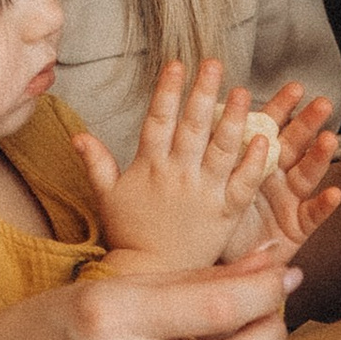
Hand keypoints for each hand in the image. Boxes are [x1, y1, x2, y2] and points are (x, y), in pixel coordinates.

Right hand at [73, 58, 285, 273]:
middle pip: (192, 127)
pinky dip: (253, 164)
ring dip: (233, 119)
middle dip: (203, 93)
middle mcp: (178, 175)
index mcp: (150, 166)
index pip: (158, 120)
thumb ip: (97, 162)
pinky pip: (242, 185)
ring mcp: (203, 194)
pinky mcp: (225, 214)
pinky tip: (264, 141)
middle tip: (215, 64)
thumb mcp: (107, 196)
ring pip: (221, 150)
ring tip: (243, 93)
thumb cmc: (129, 234)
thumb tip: (76, 135)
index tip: (177, 64)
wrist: (151, 276)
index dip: (167, 91)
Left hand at [223, 80, 340, 260]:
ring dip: (320, 156)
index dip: (283, 109)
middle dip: (309, 124)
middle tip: (322, 104)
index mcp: (255, 161)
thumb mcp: (209, 180)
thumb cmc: (212, 218)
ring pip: (307, 174)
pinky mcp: (297, 228)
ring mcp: (289, 201)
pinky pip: (312, 216)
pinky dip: (324, 206)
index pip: (270, 128)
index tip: (294, 88)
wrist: (218, 259)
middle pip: (295, 146)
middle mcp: (276, 177)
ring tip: (329, 140)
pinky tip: (335, 193)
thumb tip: (202, 113)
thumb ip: (212, 152)